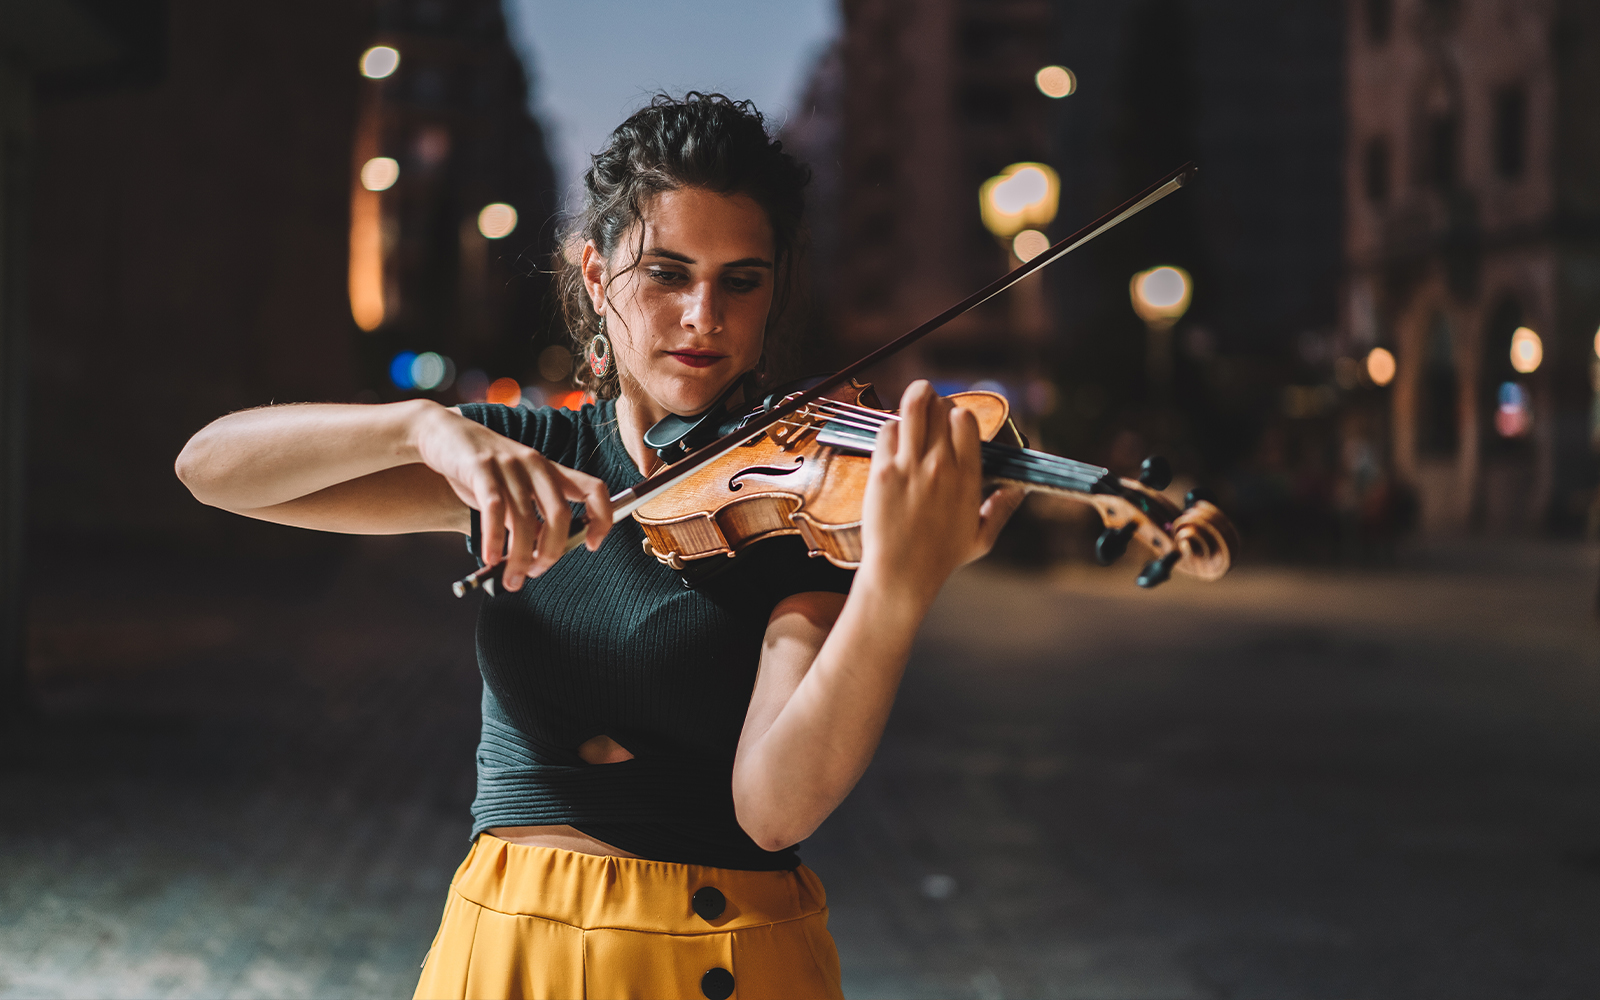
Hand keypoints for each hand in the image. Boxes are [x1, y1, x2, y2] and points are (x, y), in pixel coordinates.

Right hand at [410, 406, 613, 589]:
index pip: (595, 489)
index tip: (591, 545)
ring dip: (519, 557)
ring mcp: (509, 465)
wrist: (441, 433)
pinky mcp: (480, 467)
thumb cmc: (480, 470)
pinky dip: (494, 539)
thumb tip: (538, 557)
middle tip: (534, 572)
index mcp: (551, 471)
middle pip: (560, 514)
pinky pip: (494, 509)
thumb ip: (529, 517)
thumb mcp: (513, 490)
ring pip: (524, 519)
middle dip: (551, 552)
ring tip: (510, 578)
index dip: (602, 518)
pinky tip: (490, 558)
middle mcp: (535, 465)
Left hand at [858, 381, 1024, 605]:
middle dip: (937, 403)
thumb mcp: (982, 538)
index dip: (958, 413)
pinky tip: (893, 435)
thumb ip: (1002, 508)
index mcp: (968, 478)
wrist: (902, 574)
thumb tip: (1020, 489)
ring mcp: (911, 467)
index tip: (953, 418)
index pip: (967, 421)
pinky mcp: (884, 472)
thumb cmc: (940, 559)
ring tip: (917, 395)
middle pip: (941, 408)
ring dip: (915, 396)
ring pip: (914, 407)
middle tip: (931, 408)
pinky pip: (887, 430)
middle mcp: (942, 466)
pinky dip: (890, 426)